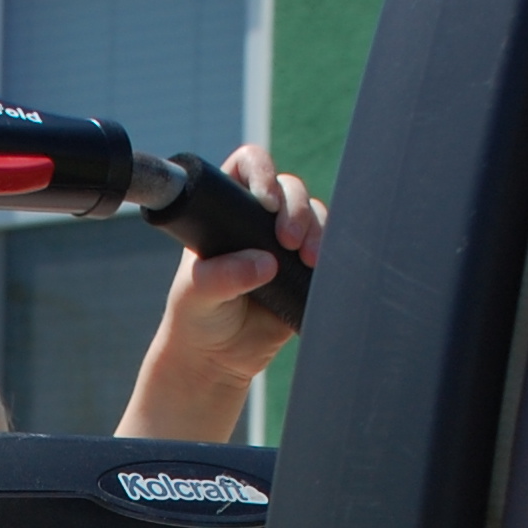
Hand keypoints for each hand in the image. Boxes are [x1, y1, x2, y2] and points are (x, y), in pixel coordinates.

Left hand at [119, 145, 326, 441]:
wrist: (216, 359)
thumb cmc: (196, 317)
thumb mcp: (196, 294)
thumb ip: (222, 277)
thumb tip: (265, 263)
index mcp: (225, 211)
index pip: (246, 168)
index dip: (261, 171)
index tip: (266, 202)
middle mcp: (257, 220)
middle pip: (290, 188)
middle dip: (296, 208)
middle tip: (287, 241)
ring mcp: (285, 244)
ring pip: (314, 215)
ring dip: (317, 229)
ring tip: (307, 260)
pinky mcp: (305, 270)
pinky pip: (328, 247)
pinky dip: (331, 250)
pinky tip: (321, 267)